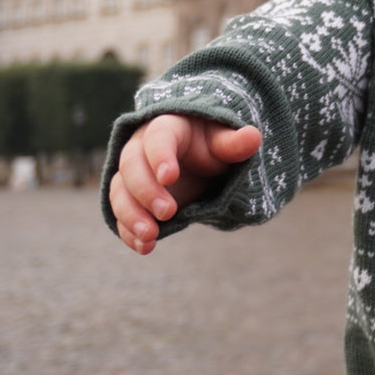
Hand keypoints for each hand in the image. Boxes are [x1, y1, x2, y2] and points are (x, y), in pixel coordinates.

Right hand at [108, 114, 261, 254]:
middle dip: (146, 191)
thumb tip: (254, 137)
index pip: (157, 138)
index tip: (170, 177)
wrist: (197, 159)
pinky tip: (144, 247)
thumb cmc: (210, 144)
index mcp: (166, 127)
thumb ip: (234, 143)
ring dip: (131, 215)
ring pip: (120, 192)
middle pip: (132, 166)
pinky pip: (120, 215)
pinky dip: (128, 232)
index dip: (160, 156)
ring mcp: (131, 175)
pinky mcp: (130, 199)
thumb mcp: (224, 142)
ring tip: (150, 236)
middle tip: (167, 212)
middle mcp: (140, 148)